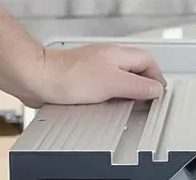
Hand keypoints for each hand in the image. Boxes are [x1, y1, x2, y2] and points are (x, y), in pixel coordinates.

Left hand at [25, 44, 166, 107]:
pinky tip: (105, 109)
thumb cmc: (68, 77)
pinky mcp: (83, 81)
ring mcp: (95, 69)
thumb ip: (138, 87)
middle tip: (145, 103)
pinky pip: (104, 89)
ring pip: (120, 81)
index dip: (157, 78)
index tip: (158, 95)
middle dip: (142, 88)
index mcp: (118, 55)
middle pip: (136, 71)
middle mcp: (108, 59)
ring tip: (127, 107)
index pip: (149, 62)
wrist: (38, 79)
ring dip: (125, 95)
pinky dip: (109, 100)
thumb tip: (156, 90)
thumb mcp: (113, 84)